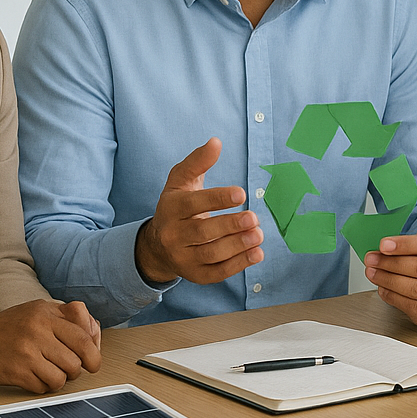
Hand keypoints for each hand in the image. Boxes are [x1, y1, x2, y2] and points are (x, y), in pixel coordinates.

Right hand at [0, 299, 102, 392]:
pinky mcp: (16, 371)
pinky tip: (33, 379)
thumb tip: (95, 331)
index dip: (94, 351)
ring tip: (48, 374)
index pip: (85, 333)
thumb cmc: (2, 330)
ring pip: (64, 375)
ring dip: (60, 380)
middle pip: (79, 356)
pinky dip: (43, 387)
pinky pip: (45, 387)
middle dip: (81, 369)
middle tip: (73, 371)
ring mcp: (27, 350)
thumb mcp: (33, 312)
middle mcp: (37, 327)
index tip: (92, 360)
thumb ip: (64, 318)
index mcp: (45, 311)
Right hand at [134, 137, 263, 284]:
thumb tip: (216, 142)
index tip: (241, 193)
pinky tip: (257, 253)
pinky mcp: (195, 275)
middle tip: (254, 218)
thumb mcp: (181, 181)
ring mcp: (183, 257)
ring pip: (211, 254)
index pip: (193, 203)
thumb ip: (198, 161)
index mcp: (171, 208)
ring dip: (238, 246)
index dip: (217, 198)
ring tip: (259, 234)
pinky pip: (217, 272)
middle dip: (230, 225)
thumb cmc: (176, 207)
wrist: (157, 246)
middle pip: (203, 231)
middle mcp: (173, 235)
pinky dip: (238, 265)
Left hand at [363, 233, 416, 326]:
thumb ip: (406, 245)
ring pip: (416, 288)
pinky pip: (412, 306)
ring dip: (389, 280)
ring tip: (373, 272)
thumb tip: (381, 249)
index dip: (405, 244)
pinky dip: (393, 297)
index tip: (383, 245)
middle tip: (372, 259)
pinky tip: (383, 288)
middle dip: (392, 263)